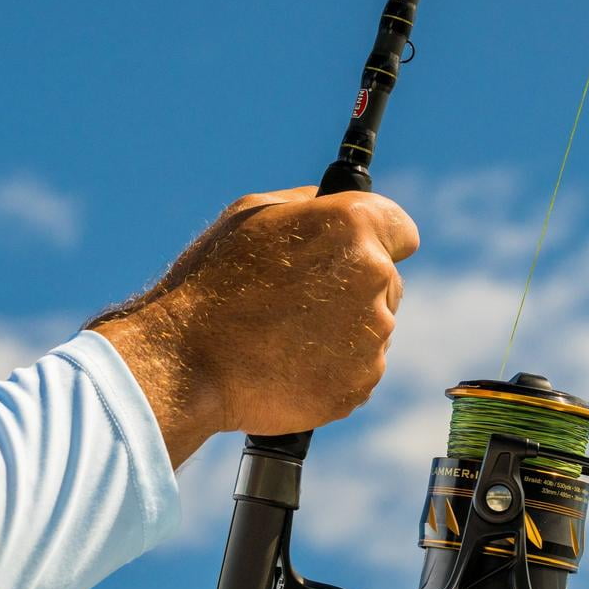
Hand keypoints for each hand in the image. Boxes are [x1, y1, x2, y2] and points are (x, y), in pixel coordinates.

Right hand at [91, 187, 419, 463]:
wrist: (186, 362)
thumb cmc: (212, 283)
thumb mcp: (251, 215)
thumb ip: (308, 205)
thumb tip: (331, 206)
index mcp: (353, 225)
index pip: (402, 230)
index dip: (378, 240)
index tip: (356, 253)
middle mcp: (373, 276)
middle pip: (388, 281)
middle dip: (355, 288)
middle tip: (300, 300)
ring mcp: (371, 335)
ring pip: (372, 328)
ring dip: (343, 331)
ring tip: (285, 335)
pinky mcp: (360, 382)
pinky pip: (358, 370)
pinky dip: (333, 369)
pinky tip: (289, 363)